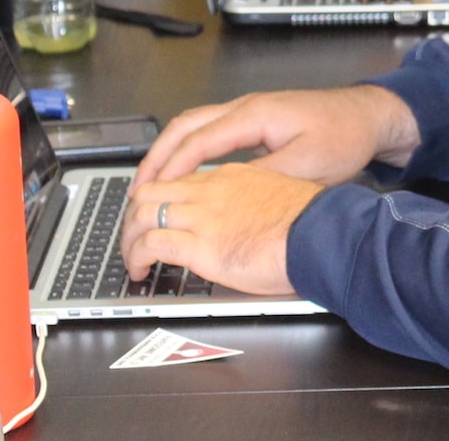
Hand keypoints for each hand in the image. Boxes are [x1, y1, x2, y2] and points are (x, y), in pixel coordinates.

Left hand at [121, 164, 323, 293]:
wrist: (319, 234)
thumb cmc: (310, 223)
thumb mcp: (276, 198)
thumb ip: (252, 204)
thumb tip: (247, 222)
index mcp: (229, 177)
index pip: (178, 181)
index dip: (157, 199)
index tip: (152, 216)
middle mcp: (209, 191)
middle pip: (150, 192)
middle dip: (132, 216)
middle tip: (131, 238)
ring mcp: (202, 216)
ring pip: (142, 215)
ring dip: (129, 240)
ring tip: (131, 260)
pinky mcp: (200, 245)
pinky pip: (152, 245)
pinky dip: (137, 257)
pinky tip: (140, 271)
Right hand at [134, 86, 421, 189]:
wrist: (368, 116)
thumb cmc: (344, 134)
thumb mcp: (309, 164)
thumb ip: (268, 178)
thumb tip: (230, 194)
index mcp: (254, 115)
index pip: (198, 139)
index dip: (172, 167)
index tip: (154, 192)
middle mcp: (245, 109)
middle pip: (184, 126)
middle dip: (156, 157)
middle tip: (138, 189)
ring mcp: (248, 113)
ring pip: (193, 127)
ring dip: (169, 153)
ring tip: (151, 184)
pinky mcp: (254, 123)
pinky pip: (208, 133)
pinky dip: (188, 152)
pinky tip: (185, 174)